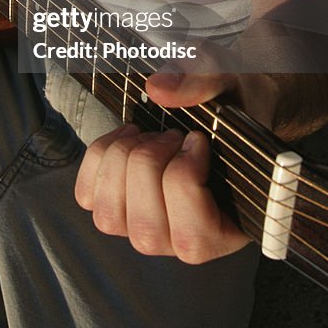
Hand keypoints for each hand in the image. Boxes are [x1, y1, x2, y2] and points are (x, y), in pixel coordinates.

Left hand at [74, 70, 259, 264]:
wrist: (224, 107)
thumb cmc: (239, 106)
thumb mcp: (237, 87)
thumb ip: (206, 85)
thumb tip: (156, 89)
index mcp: (225, 233)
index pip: (192, 235)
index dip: (184, 175)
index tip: (197, 138)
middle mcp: (181, 243)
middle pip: (145, 228)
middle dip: (149, 163)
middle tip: (170, 133)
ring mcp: (146, 228)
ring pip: (110, 217)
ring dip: (122, 161)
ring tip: (147, 135)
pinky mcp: (117, 207)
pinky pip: (87, 196)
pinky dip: (99, 159)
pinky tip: (126, 137)